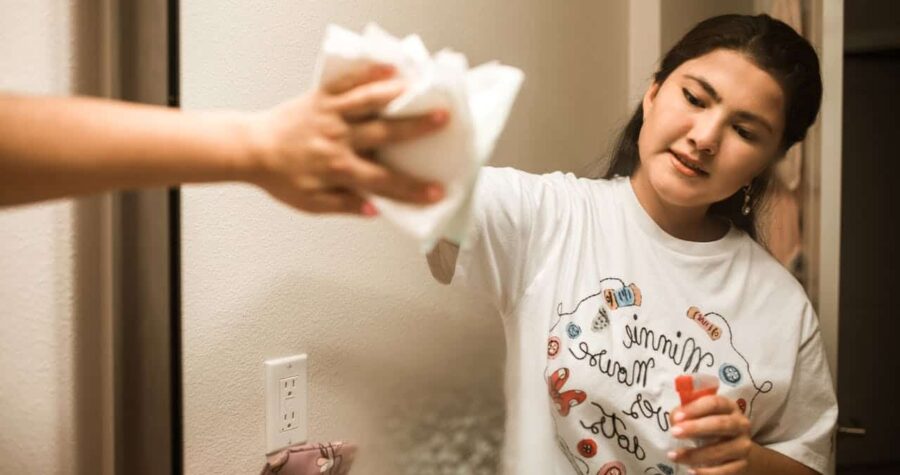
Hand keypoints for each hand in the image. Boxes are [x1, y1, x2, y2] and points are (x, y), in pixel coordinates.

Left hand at [246, 64, 448, 214]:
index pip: (383, 180)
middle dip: (415, 127)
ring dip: (397, 95)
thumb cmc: (281, 177)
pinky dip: (368, 74)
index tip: (436, 192)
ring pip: (368, 101)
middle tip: (443, 119)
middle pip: (384, 133)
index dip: (411, 189)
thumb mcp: (312, 202)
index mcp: (338, 168)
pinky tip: (389, 68)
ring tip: (421, 87)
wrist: (250, 149)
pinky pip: (347, 82)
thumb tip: (376, 209)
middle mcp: (338, 139)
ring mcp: (330, 114)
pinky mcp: (320, 96)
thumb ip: (345, 205)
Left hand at [668, 395, 752, 474]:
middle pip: (720, 424)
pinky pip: (726, 470)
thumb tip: (674, 418)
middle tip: (674, 433)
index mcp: (729, 407)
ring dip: (694, 454)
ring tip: (673, 455)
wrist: (734, 447)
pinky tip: (691, 470)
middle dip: (696, 428)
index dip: (695, 409)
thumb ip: (686, 413)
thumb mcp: (700, 415)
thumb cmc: (711, 425)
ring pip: (721, 450)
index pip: (714, 404)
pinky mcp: (742, 464)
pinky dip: (707, 472)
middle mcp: (740, 424)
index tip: (676, 417)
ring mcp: (743, 445)